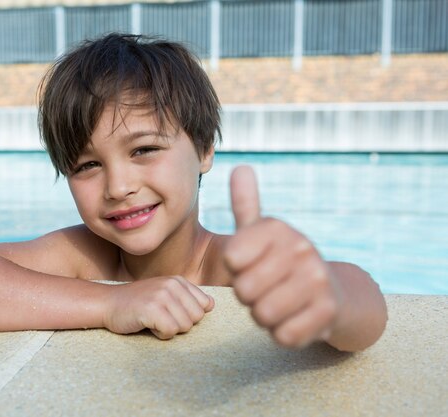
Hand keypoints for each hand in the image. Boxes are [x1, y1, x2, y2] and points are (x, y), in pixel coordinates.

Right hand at [102, 276, 214, 339]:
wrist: (108, 303)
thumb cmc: (137, 303)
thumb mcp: (164, 294)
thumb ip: (187, 297)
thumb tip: (211, 305)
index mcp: (178, 281)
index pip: (205, 305)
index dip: (188, 315)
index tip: (170, 312)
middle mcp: (172, 285)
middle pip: (196, 318)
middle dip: (180, 324)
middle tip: (159, 317)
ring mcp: (162, 296)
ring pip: (185, 326)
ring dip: (168, 329)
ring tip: (152, 319)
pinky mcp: (152, 309)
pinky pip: (170, 331)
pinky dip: (159, 334)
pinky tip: (147, 324)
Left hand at [224, 166, 343, 347]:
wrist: (334, 294)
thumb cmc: (283, 263)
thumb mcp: (262, 232)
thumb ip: (246, 204)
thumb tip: (241, 166)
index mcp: (277, 228)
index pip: (231, 259)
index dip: (236, 270)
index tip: (253, 264)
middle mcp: (301, 248)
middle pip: (244, 290)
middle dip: (249, 297)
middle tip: (267, 288)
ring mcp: (317, 280)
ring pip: (262, 314)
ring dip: (265, 316)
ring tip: (280, 303)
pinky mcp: (327, 313)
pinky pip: (283, 335)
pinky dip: (284, 333)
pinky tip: (295, 319)